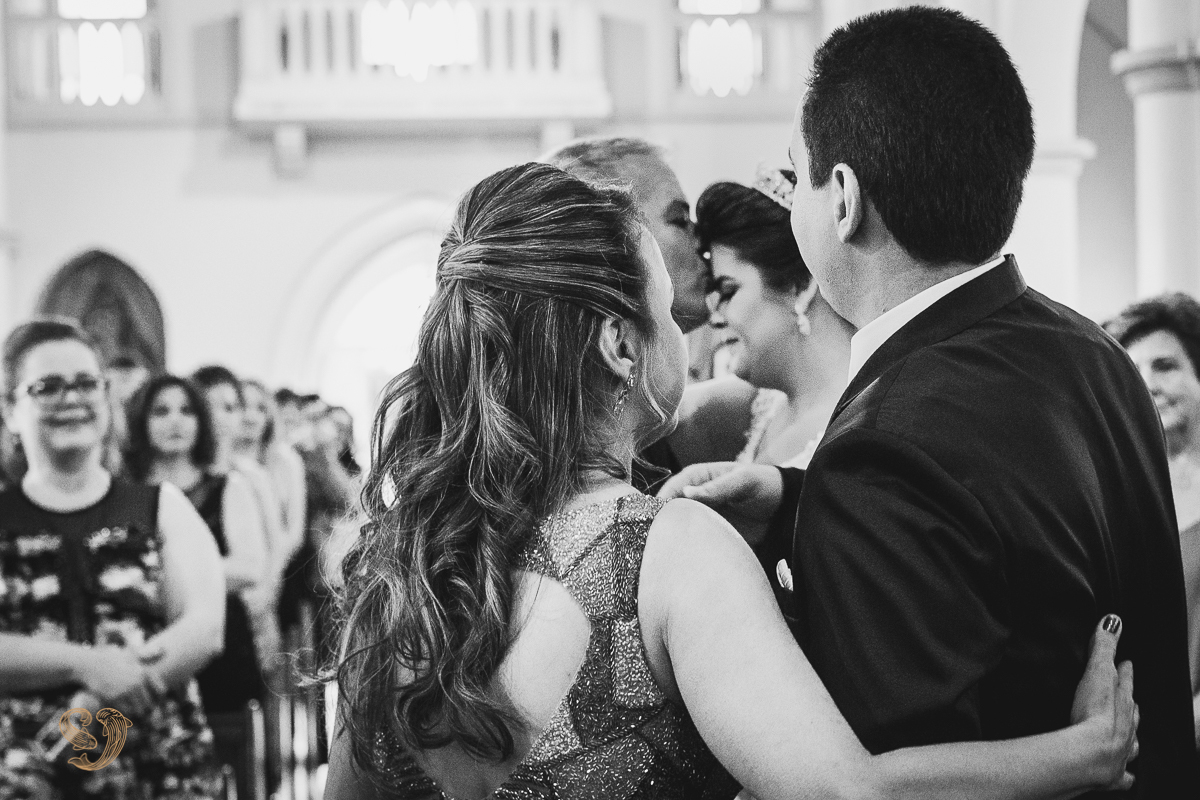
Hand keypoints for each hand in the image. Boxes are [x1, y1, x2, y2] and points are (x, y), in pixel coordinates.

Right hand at [74, 646, 156, 716]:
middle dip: (146, 708)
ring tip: (131, 710)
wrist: (90, 664)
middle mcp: (137, 682)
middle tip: (139, 707)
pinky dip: (124, 714)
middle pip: (150, 704)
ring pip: (139, 710)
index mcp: (144, 672)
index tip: (153, 698)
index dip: (159, 697)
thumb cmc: (111, 659)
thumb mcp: (131, 654)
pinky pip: (125, 712)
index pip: (162, 691)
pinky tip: (120, 709)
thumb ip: (147, 655)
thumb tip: (163, 650)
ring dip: (136, 712)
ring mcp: (125, 690)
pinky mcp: (113, 698)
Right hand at [657, 463, 782, 545]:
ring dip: (673, 541)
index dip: (659, 504)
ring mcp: (700, 518)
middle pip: (669, 512)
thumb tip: (686, 492)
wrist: (784, 510)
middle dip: (662, 526)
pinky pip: (693, 544)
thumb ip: (718, 487)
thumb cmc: (763, 485)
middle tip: (657, 543)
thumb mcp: (744, 481)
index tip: (652, 520)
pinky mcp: (708, 535)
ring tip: (667, 556)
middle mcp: (693, 498)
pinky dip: (688, 551)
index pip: (670, 490)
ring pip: (678, 530)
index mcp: (696, 478)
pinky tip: (685, 562)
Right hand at [1070, 614, 1137, 791]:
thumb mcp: (1097, 672)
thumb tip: (1112, 621)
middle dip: (1129, 703)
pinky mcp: (1113, 774)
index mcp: (1123, 703)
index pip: (1126, 683)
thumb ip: (1103, 647)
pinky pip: (1124, 775)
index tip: (1126, 664)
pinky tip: (1127, 774)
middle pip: (1132, 712)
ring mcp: (1122, 752)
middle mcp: (1127, 728)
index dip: (1126, 673)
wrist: (1090, 755)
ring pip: (1132, 742)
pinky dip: (1126, 773)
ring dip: (1130, 736)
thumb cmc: (1092, 715)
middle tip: (1128, 696)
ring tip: (1129, 733)